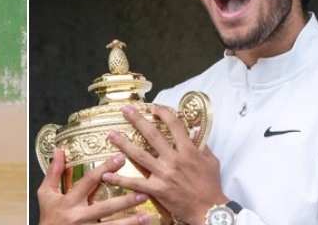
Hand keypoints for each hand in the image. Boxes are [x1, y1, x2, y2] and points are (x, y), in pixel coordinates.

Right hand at [38, 148, 151, 224]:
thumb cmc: (48, 216)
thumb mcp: (46, 193)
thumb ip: (54, 172)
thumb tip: (58, 150)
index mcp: (70, 200)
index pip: (90, 181)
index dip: (105, 169)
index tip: (121, 158)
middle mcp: (80, 216)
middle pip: (106, 207)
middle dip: (125, 200)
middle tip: (143, 192)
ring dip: (130, 222)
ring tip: (147, 216)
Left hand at [102, 106, 227, 224]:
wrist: (209, 210)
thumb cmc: (211, 185)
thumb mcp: (211, 161)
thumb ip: (201, 145)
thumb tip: (194, 131)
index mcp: (188, 151)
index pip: (174, 126)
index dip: (164, 114)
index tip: (154, 108)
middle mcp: (174, 160)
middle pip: (152, 136)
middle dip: (138, 120)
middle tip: (126, 110)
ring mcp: (164, 174)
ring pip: (140, 155)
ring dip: (124, 144)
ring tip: (111, 135)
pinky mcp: (157, 189)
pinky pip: (135, 183)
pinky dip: (120, 180)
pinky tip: (106, 175)